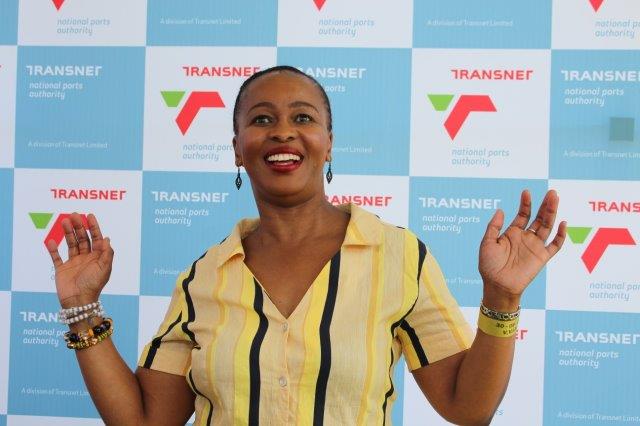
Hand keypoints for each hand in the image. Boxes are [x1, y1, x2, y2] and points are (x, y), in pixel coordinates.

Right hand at [46, 213, 113, 307]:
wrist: (78, 301)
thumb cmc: (94, 285)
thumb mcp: (104, 268)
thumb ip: (106, 253)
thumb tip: (107, 238)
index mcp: (97, 257)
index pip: (96, 238)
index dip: (94, 227)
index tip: (90, 216)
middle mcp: (85, 258)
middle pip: (82, 238)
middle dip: (79, 226)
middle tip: (74, 215)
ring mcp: (73, 263)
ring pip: (70, 244)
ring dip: (67, 233)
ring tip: (64, 222)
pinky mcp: (62, 269)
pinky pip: (56, 257)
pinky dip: (53, 249)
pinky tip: (51, 240)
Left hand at [478, 190, 566, 309]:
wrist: (497, 286)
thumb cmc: (489, 266)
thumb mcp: (487, 243)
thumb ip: (493, 227)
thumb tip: (501, 210)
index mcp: (512, 233)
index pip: (523, 214)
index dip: (525, 203)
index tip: (526, 192)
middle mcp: (525, 238)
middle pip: (539, 218)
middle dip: (545, 205)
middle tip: (551, 192)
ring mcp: (535, 247)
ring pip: (548, 227)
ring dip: (552, 213)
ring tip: (555, 199)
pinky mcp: (542, 257)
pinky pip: (555, 245)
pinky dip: (561, 235)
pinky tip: (563, 223)